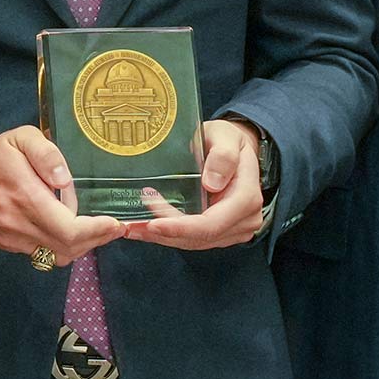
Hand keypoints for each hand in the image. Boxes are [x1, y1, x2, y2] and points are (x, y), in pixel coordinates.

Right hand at [0, 128, 124, 263]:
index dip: (96, 231)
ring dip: (79, 246)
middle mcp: (17, 224)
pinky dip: (59, 245)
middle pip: (66, 248)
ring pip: (54, 256)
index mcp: (24, 196)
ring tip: (92, 228)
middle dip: (95, 240)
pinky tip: (65, 228)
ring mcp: (10, 239)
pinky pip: (40, 254)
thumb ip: (46, 154)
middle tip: (113, 226)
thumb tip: (65, 179)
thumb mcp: (21, 137)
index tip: (115, 223)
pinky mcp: (5, 246)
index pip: (68, 228)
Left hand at [126, 117, 264, 250]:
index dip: (181, 227)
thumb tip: (211, 184)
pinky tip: (148, 228)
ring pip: (194, 242)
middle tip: (131, 226)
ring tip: (133, 228)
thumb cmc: (229, 140)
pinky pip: (195, 239)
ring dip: (163, 238)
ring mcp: (235, 229)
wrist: (237, 149)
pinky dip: (171, 235)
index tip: (153, 223)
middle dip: (164, 234)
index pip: (212, 224)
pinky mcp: (223, 232)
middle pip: (199, 237)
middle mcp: (245, 220)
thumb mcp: (226, 136)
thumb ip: (223, 156)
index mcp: (246, 198)